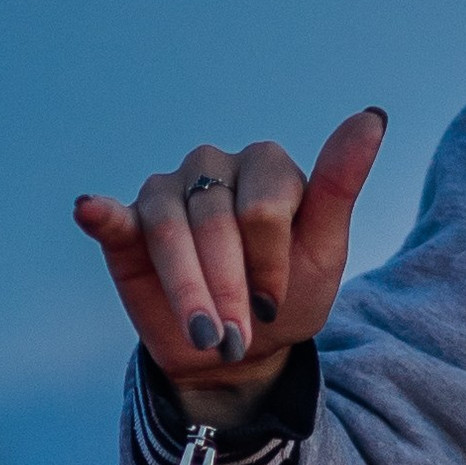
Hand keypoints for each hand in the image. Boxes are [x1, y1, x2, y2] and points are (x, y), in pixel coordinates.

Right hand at [74, 110, 386, 416]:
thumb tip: (372, 115)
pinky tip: (93, 210)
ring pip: (170, 231)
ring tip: (206, 336)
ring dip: (187, 289)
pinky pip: (112, 215)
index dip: (269, 265)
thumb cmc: (287, 297)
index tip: (275, 306)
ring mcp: (167, 189)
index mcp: (268, 166)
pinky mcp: (126, 221)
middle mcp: (215, 167)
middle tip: (238, 337)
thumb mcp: (326, 250)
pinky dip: (103, 213)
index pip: (264, 208)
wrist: (236, 349)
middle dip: (228, 288)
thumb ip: (341, 184)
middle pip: (217, 223)